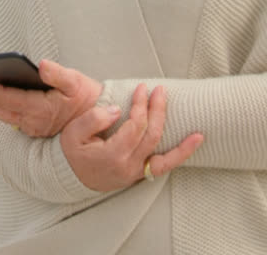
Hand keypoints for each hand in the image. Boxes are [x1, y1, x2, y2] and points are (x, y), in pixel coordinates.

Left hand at [0, 59, 102, 137]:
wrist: (100, 118)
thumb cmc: (87, 97)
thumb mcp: (75, 81)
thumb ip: (57, 73)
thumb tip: (40, 64)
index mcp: (40, 108)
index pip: (5, 97)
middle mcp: (33, 122)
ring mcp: (33, 128)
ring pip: (4, 115)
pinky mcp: (36, 130)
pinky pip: (14, 119)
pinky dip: (7, 107)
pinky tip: (10, 93)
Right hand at [60, 83, 203, 191]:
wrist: (71, 177)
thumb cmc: (72, 153)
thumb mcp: (73, 133)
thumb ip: (93, 119)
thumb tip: (117, 110)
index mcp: (111, 155)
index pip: (134, 126)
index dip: (141, 105)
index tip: (141, 89)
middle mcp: (127, 166)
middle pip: (150, 134)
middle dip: (157, 109)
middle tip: (159, 90)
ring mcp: (135, 172)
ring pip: (162, 151)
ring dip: (174, 130)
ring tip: (184, 114)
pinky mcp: (140, 174)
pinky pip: (165, 165)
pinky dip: (182, 153)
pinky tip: (196, 140)